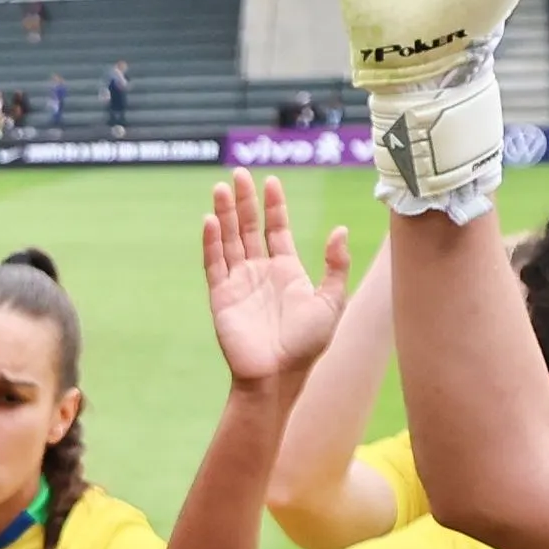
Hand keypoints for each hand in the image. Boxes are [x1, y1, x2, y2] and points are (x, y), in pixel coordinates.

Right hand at [199, 169, 354, 388]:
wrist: (278, 375)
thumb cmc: (307, 344)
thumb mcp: (331, 301)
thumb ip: (335, 265)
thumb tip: (338, 230)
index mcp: (286, 270)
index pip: (276, 229)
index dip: (274, 205)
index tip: (271, 181)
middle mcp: (260, 271)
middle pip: (248, 228)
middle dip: (245, 201)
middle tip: (240, 174)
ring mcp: (239, 282)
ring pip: (229, 239)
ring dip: (225, 214)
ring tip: (222, 187)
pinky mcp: (221, 295)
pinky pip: (214, 263)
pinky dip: (211, 242)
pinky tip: (210, 220)